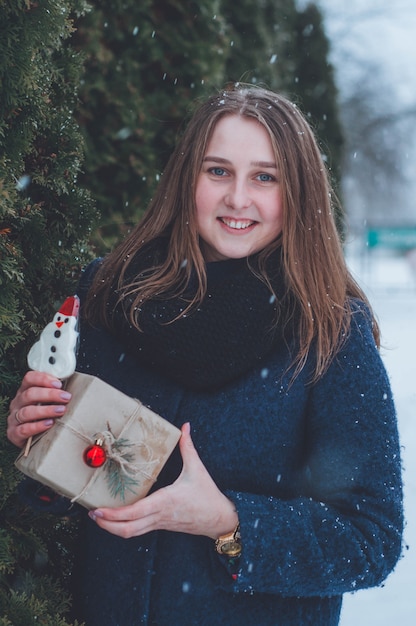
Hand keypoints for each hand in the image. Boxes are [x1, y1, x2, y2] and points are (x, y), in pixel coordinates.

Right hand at [7, 370, 71, 447]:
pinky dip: (37, 426)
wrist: (34, 440)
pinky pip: (23, 429)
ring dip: (46, 410)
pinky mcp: (14, 433)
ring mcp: (14, 418)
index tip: (59, 384)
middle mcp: (18, 403)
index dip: (43, 379)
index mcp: (25, 391)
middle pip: (30, 394)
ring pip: (27, 411)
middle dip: (50, 394)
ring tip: (61, 410)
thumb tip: (75, 385)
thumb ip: (56, 392)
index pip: (29, 378)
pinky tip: (49, 424)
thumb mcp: (48, 401)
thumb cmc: (44, 416)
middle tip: (66, 397)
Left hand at [88, 422, 238, 539]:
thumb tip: (185, 426)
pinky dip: (125, 526)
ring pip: (131, 533)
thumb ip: (188, 446)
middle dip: (106, 524)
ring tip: (99, 517)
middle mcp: (158, 515)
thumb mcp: (197, 468)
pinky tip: (118, 518)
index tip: (98, 509)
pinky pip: (139, 530)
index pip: (133, 513)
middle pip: (126, 529)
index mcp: (164, 501)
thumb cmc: (207, 495)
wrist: (219, 519)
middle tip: (91, 514)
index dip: (113, 514)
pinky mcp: (162, 525)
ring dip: (113, 528)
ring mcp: (159, 523)